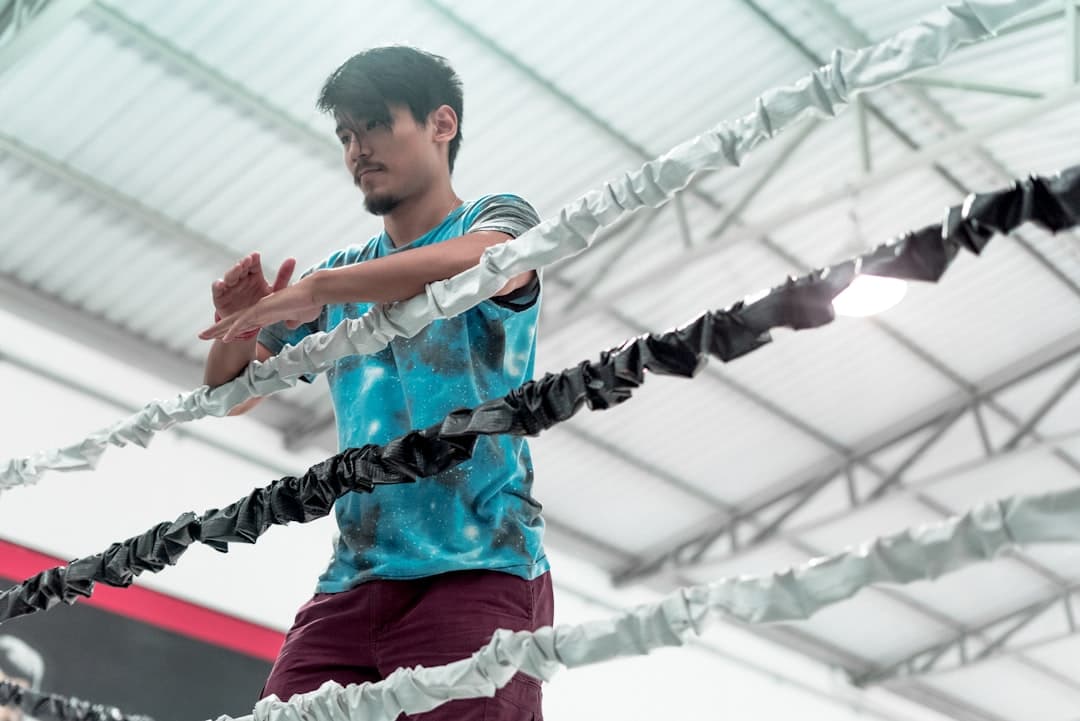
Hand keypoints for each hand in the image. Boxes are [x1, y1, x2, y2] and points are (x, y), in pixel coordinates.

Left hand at [199, 276, 322, 342]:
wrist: (314, 292)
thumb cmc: (309, 303)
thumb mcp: (299, 317)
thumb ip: (293, 321)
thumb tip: (291, 326)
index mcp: (265, 313)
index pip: (243, 323)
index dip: (231, 330)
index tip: (221, 337)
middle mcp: (259, 310)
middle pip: (233, 321)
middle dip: (217, 329)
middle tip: (202, 336)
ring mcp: (260, 309)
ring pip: (234, 321)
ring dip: (218, 329)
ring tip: (203, 336)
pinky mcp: (264, 309)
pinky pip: (245, 321)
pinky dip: (235, 329)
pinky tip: (225, 337)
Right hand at [212, 252, 295, 317]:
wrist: (251, 326)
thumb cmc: (263, 306)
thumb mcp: (275, 291)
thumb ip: (283, 276)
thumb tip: (292, 259)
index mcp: (254, 275)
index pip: (252, 264)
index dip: (253, 259)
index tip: (256, 256)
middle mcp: (241, 279)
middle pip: (241, 268)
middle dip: (243, 263)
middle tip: (247, 260)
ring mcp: (230, 287)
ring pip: (230, 276)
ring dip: (233, 271)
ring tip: (238, 268)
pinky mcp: (220, 298)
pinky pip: (217, 291)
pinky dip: (218, 286)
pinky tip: (221, 283)